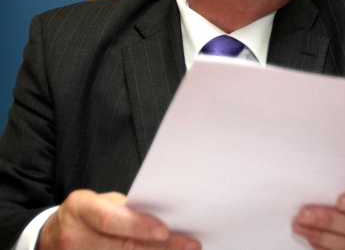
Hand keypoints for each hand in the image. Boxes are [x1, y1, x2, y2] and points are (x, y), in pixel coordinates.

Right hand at [38, 190, 200, 249]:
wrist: (53, 234)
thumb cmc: (88, 214)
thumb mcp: (102, 202)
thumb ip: (127, 210)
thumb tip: (166, 219)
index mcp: (80, 208)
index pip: (109, 219)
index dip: (138, 226)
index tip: (165, 231)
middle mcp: (74, 236)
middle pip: (120, 246)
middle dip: (159, 247)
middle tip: (190, 245)